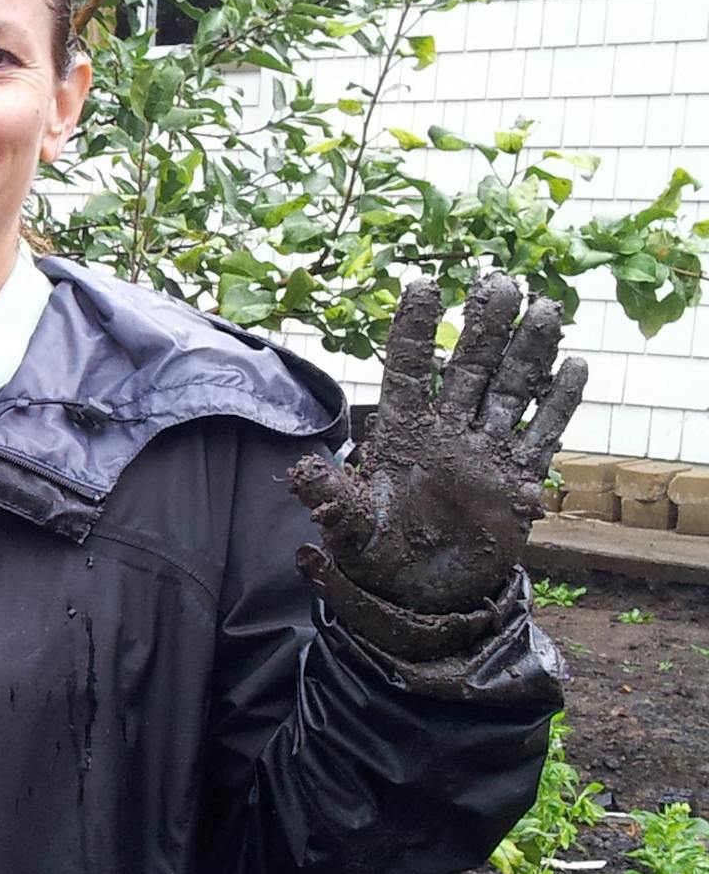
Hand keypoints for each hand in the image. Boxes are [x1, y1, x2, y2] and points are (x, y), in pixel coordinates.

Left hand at [290, 273, 585, 630]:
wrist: (419, 593)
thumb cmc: (376, 550)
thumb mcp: (349, 523)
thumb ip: (330, 494)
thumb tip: (297, 471)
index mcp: (402, 430)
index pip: (410, 369)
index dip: (417, 329)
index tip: (425, 284)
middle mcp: (447, 431)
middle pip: (470, 367)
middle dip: (484, 325)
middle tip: (500, 280)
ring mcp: (485, 451)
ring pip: (512, 390)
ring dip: (528, 350)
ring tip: (544, 307)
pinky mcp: (518, 479)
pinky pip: (542, 434)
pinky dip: (560, 403)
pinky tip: (575, 365)